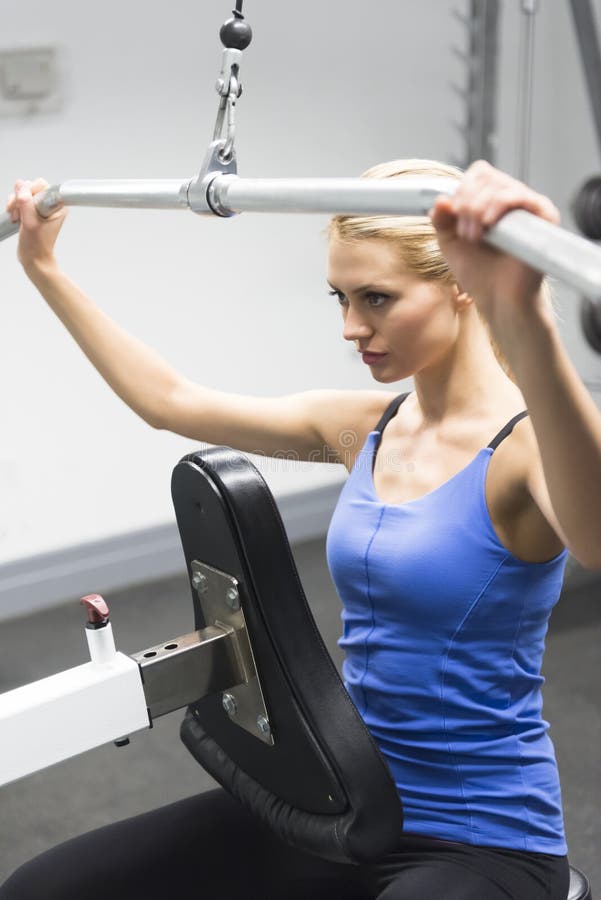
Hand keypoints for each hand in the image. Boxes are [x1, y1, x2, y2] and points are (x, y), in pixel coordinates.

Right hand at [6, 178, 67, 271]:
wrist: (34, 258)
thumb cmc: (37, 245)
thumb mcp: (30, 222)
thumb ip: (25, 202)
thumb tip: (20, 184)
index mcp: (57, 206)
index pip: (41, 186)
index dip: (30, 192)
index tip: (26, 204)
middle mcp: (49, 204)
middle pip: (30, 188)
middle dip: (20, 198)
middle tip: (18, 212)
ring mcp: (39, 207)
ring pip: (22, 193)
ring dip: (15, 203)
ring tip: (16, 217)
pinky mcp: (31, 211)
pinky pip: (19, 200)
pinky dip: (13, 207)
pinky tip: (15, 218)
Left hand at [428, 160, 559, 333]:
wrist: (497, 299)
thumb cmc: (478, 272)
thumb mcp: (450, 242)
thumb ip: (442, 219)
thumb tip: (440, 198)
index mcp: (492, 200)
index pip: (478, 174)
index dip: (461, 190)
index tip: (453, 216)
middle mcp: (512, 199)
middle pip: (486, 176)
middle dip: (467, 203)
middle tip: (465, 234)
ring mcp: (529, 206)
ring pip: (500, 185)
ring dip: (478, 209)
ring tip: (474, 237)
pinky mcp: (544, 216)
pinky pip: (521, 196)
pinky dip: (499, 205)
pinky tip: (488, 224)